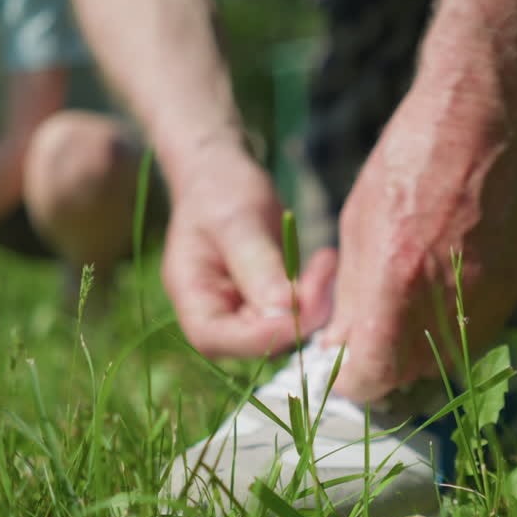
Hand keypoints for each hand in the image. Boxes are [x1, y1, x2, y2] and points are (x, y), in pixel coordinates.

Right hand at [161, 146, 335, 356]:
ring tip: (326, 260)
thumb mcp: (237, 221)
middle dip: (298, 314)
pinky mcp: (269, 305)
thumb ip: (257, 266)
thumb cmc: (219, 190)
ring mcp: (243, 314)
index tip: (302, 305)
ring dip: (313, 303)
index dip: (261, 334)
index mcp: (191, 298)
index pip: (216, 338)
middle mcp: (215, 316)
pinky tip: (325, 263)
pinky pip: (296, 314)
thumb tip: (285, 311)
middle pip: (256, 341)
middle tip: (325, 268)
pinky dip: (316, 294)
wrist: (222, 174)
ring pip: (284, 331)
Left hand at [322, 90, 516, 401]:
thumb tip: (338, 348)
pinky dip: (447, 327)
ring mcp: (487, 297)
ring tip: (397, 311)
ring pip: (444, 359)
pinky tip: (433, 291)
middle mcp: (447, 299)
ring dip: (415, 351)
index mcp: (398, 281)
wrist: (482, 120)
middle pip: (407, 376)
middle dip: (380, 367)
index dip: (349, 380)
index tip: (338, 369)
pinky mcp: (512, 288)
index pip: (372, 375)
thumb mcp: (357, 226)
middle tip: (362, 341)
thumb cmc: (409, 161)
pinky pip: (473, 332)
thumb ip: (352, 298)